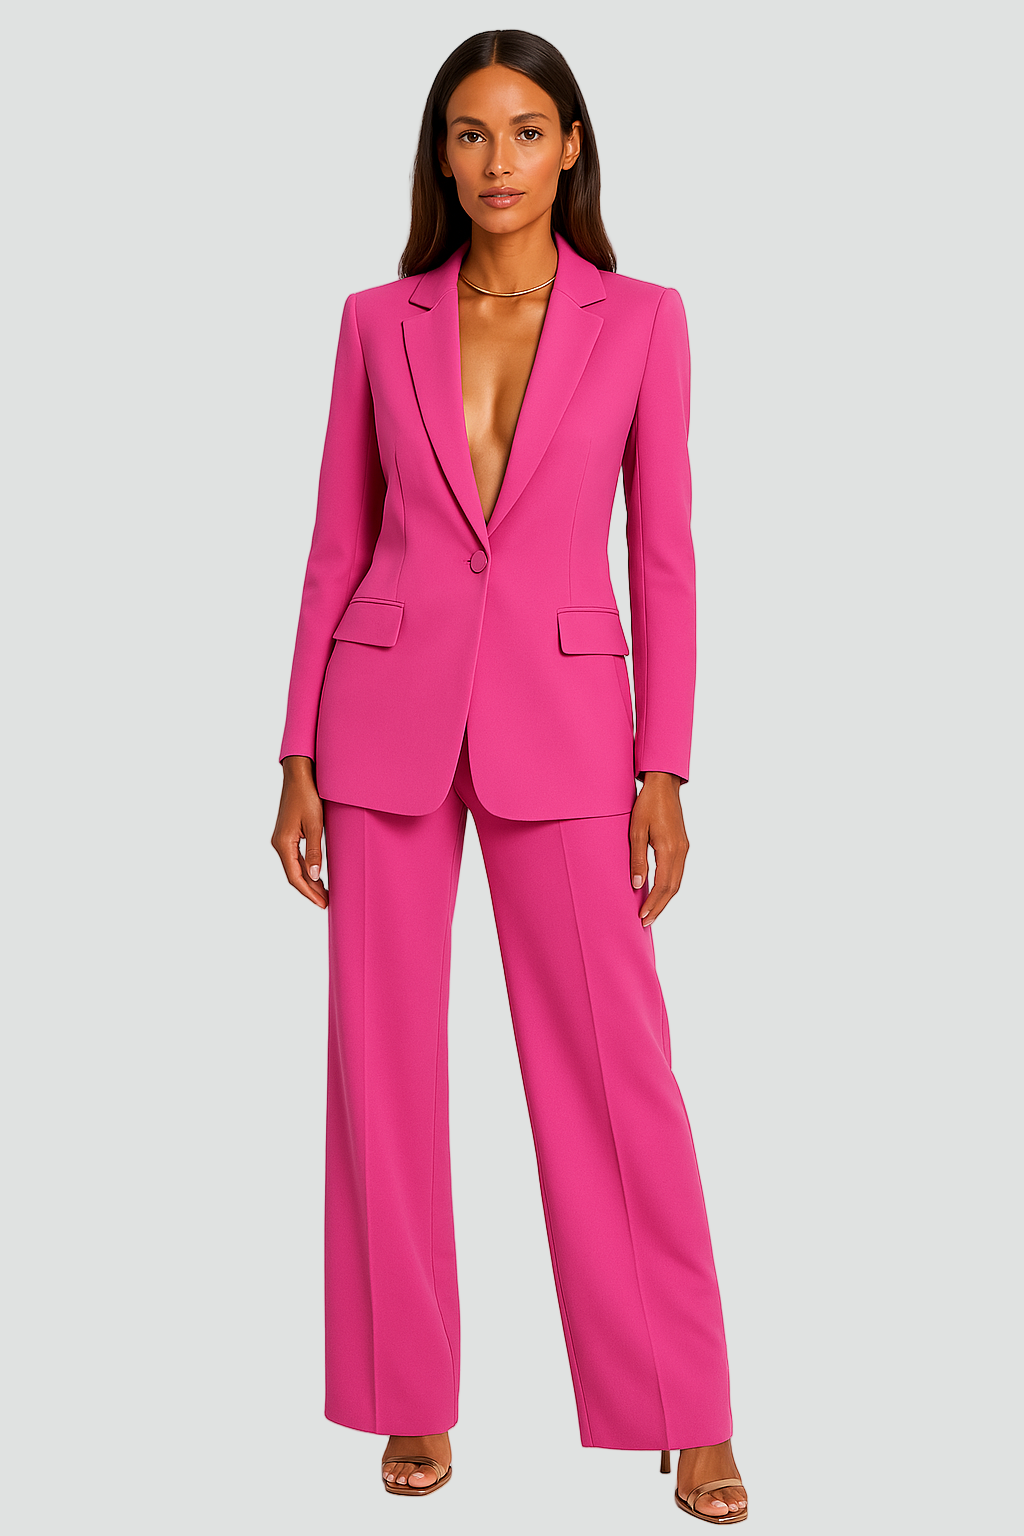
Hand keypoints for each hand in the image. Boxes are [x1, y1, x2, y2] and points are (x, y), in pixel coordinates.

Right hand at [271, 756, 327, 908]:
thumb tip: (313, 876)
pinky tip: (316, 873)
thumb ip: (314, 852)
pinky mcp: (286, 834)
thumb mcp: (315, 825)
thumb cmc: (307, 796)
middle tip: (326, 901)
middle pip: (293, 874)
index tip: (322, 904)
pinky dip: (305, 868)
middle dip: (310, 890)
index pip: (295, 877)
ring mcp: (281, 839)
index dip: (308, 893)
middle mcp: (279, 843)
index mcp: (283, 843)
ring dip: (308, 880)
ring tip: (324, 891)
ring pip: (294, 867)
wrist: (299, 775)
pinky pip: (294, 857)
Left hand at [629, 771, 688, 925]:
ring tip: (651, 912)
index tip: (642, 916)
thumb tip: (638, 885)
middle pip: (673, 888)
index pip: (663, 885)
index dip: (653, 903)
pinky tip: (659, 891)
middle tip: (645, 922)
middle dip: (659, 906)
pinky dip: (669, 886)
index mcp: (669, 848)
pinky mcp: (682, 845)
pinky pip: (677, 872)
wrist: (664, 785)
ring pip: (677, 882)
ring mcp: (683, 848)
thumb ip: (637, 859)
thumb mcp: (636, 831)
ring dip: (664, 899)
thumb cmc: (647, 804)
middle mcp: (680, 851)